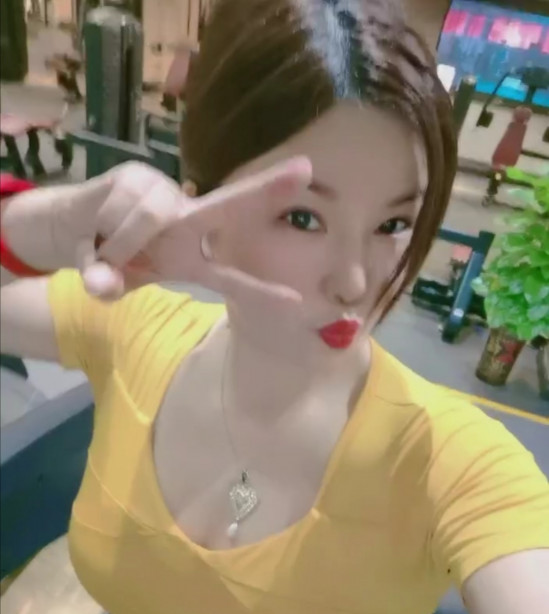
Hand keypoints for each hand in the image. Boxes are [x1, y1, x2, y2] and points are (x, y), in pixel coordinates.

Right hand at [2, 159, 312, 312]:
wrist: (72, 226)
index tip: (295, 300)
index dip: (258, 290)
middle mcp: (186, 221)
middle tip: (306, 170)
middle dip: (264, 190)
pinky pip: (123, 207)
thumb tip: (100, 284)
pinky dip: (104, 227)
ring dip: (122, 244)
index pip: (230, 276)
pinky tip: (97, 227)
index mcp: (191, 257)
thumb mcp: (113, 284)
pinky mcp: (136, 175)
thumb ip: (110, 287)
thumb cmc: (106, 260)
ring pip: (153, 218)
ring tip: (106, 250)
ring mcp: (163, 195)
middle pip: (228, 206)